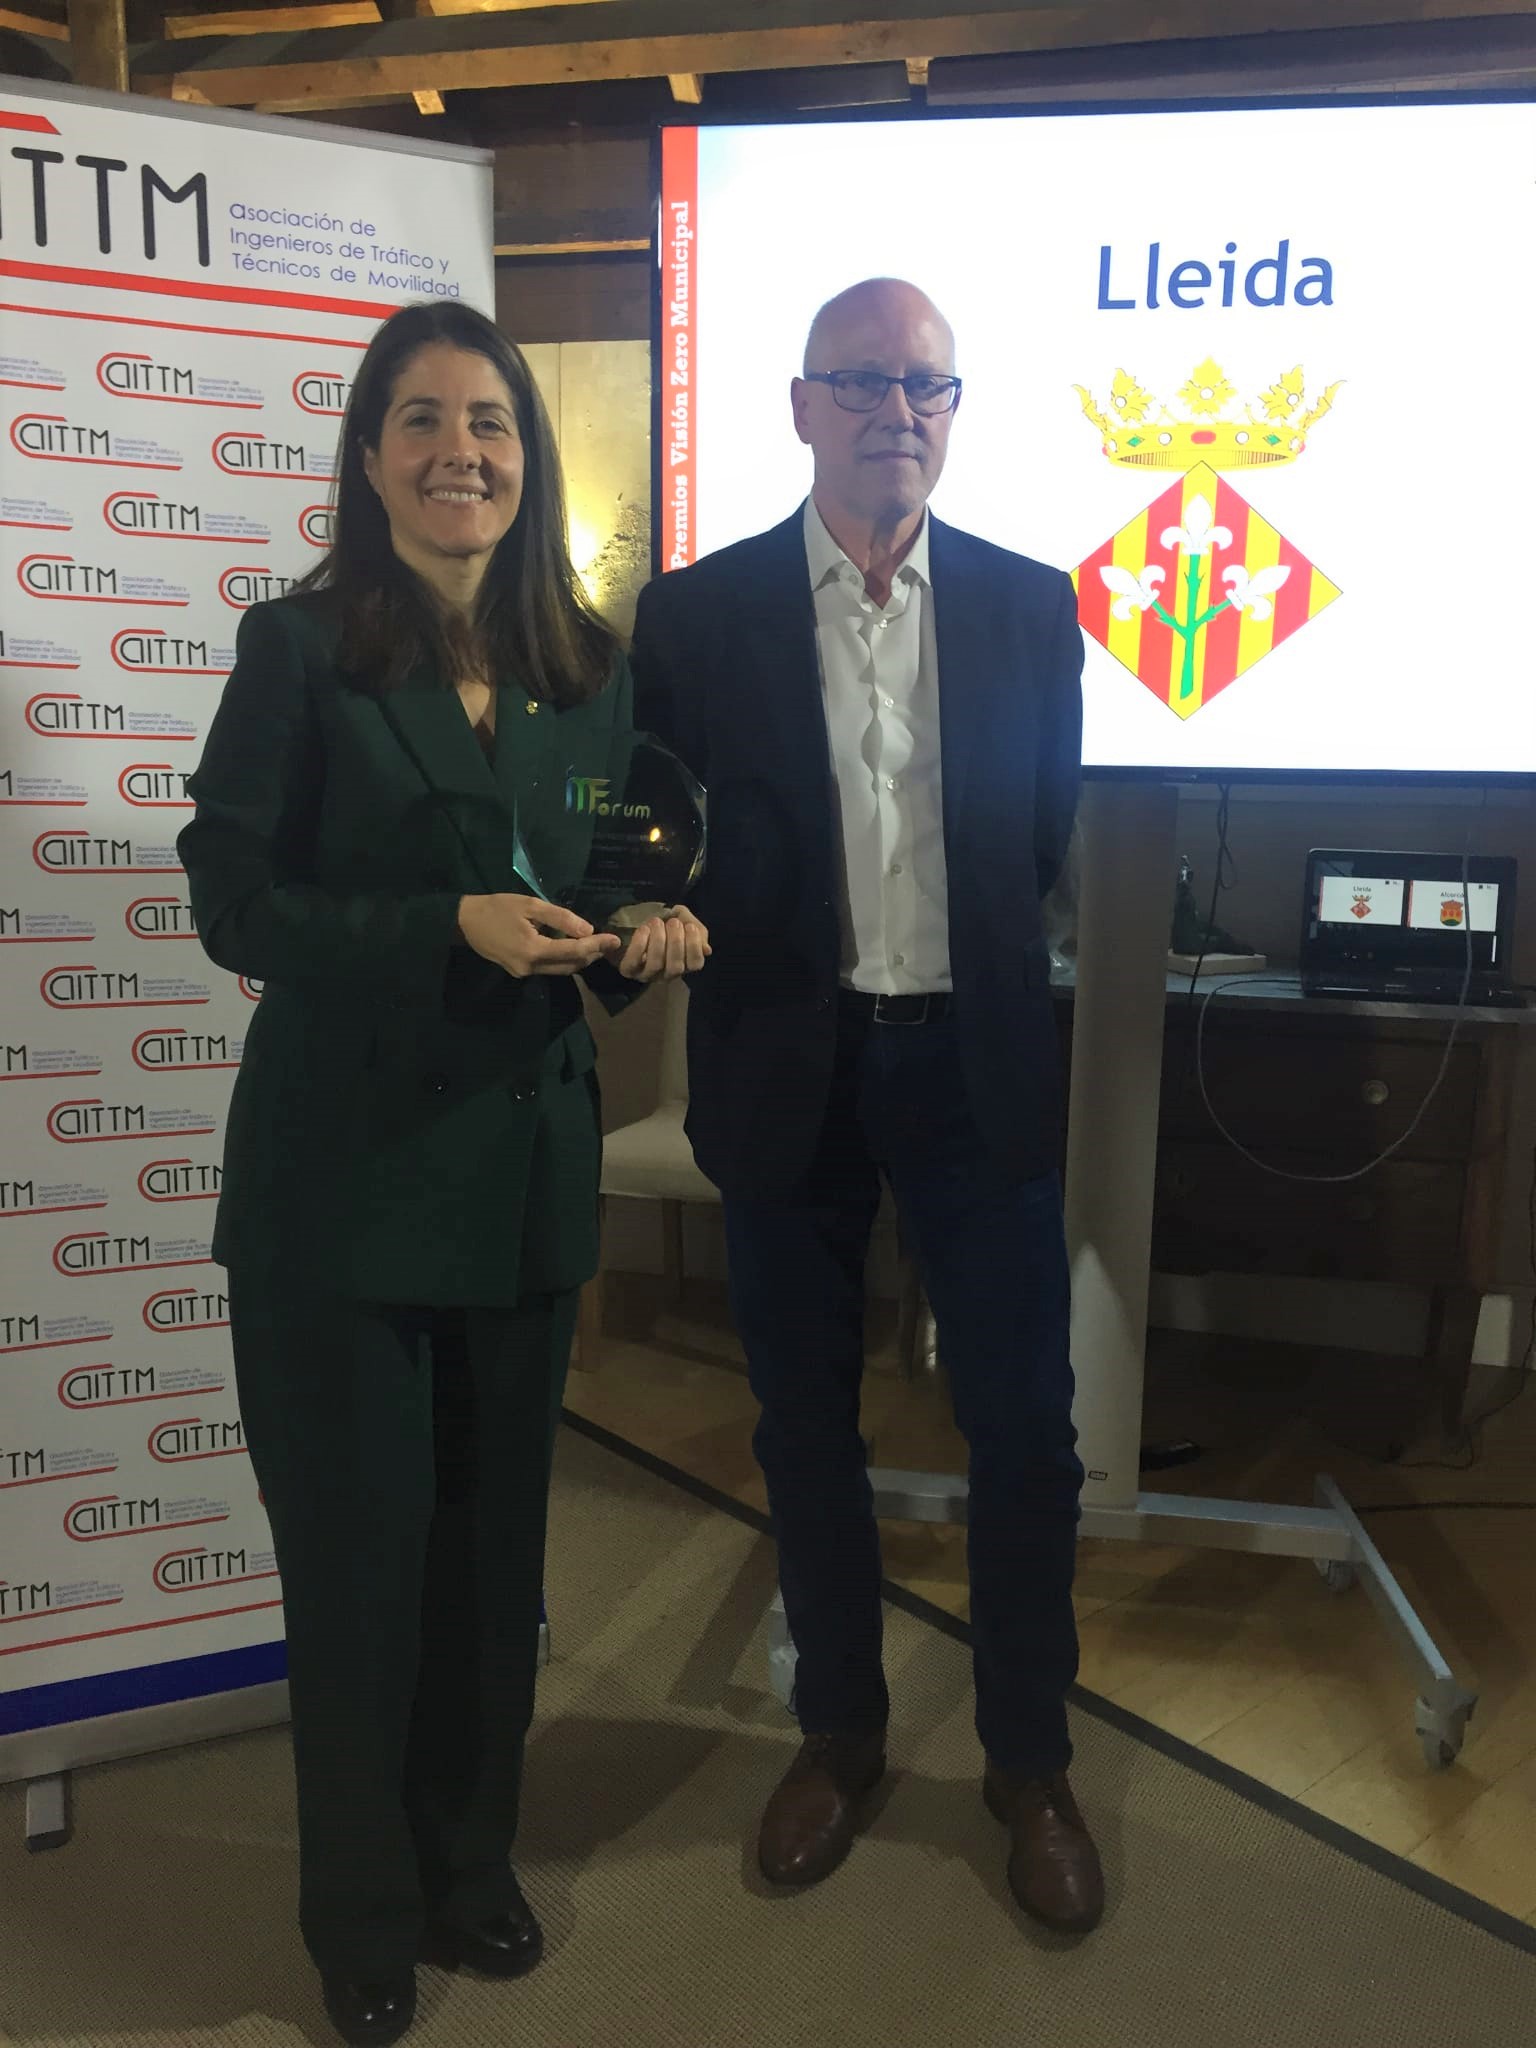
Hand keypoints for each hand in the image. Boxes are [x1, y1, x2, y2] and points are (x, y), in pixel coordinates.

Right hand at [457, 894, 621, 977]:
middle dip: (591, 955)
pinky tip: (570, 947)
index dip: (597, 946)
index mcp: (533, 950)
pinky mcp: (519, 972)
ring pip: (560, 970)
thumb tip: (587, 930)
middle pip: (570, 966)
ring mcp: (523, 973)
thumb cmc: (497, 908)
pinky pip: (548, 969)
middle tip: (608, 942)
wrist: (465, 922)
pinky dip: (563, 960)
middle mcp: (530, 968)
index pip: (573, 951)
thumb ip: (560, 917)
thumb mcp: (530, 905)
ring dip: (579, 959)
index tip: (615, 940)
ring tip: (595, 945)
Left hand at [616, 905, 710, 982]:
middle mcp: (667, 974)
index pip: (695, 964)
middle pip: (676, 967)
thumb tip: (706, 950)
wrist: (641, 921)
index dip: (694, 946)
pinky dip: (639, 944)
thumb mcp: (686, 921)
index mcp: (684, 964)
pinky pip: (634, 962)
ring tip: (657, 922)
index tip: (689, 926)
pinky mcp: (629, 969)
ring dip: (658, 940)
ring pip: (656, 964)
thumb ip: (699, 933)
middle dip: (676, 942)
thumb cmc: (667, 925)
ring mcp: (647, 974)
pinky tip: (644, 929)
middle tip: (673, 923)